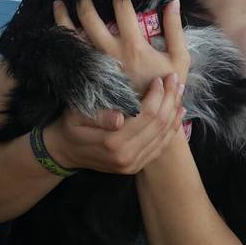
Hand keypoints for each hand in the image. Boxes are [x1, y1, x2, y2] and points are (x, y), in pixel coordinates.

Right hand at [43, 73, 185, 173]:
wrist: (66, 151)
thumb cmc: (71, 126)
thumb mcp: (76, 115)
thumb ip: (98, 115)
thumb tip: (119, 118)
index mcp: (113, 143)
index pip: (146, 115)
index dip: (157, 95)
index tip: (160, 79)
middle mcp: (127, 157)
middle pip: (159, 124)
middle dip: (170, 98)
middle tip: (174, 79)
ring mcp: (134, 164)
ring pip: (164, 135)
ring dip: (174, 110)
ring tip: (179, 90)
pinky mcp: (138, 166)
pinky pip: (162, 146)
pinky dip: (173, 128)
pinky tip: (179, 112)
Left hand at [53, 0, 190, 94]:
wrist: (150, 117)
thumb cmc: (166, 87)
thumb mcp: (180, 59)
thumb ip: (176, 30)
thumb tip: (173, 2)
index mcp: (134, 46)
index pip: (122, 8)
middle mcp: (111, 52)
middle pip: (90, 18)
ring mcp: (97, 64)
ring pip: (73, 35)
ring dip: (64, 16)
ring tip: (58, 2)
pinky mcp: (89, 75)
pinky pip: (72, 54)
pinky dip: (63, 40)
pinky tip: (57, 30)